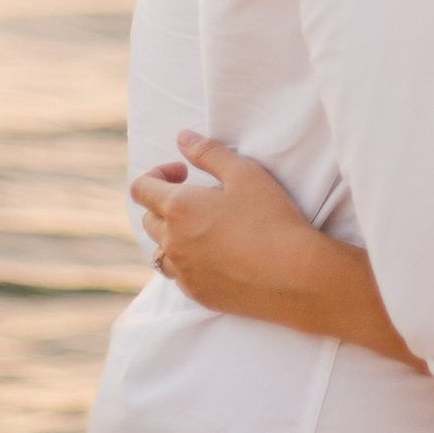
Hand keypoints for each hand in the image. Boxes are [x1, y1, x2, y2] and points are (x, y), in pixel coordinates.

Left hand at [131, 131, 321, 323]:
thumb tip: (182, 138)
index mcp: (178, 208)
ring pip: (160, 250)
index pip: (141, 188)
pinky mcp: (196, 294)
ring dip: (173, 235)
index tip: (184, 173)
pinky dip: (188, 261)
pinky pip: (179, 274)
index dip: (157, 174)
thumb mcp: (244, 173)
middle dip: (165, 203)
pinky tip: (217, 254)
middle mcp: (172, 243)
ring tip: (205, 227)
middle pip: (148, 219)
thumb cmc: (270, 217)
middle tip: (199, 197)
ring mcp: (182, 272)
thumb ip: (208, 152)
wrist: (292, 274)